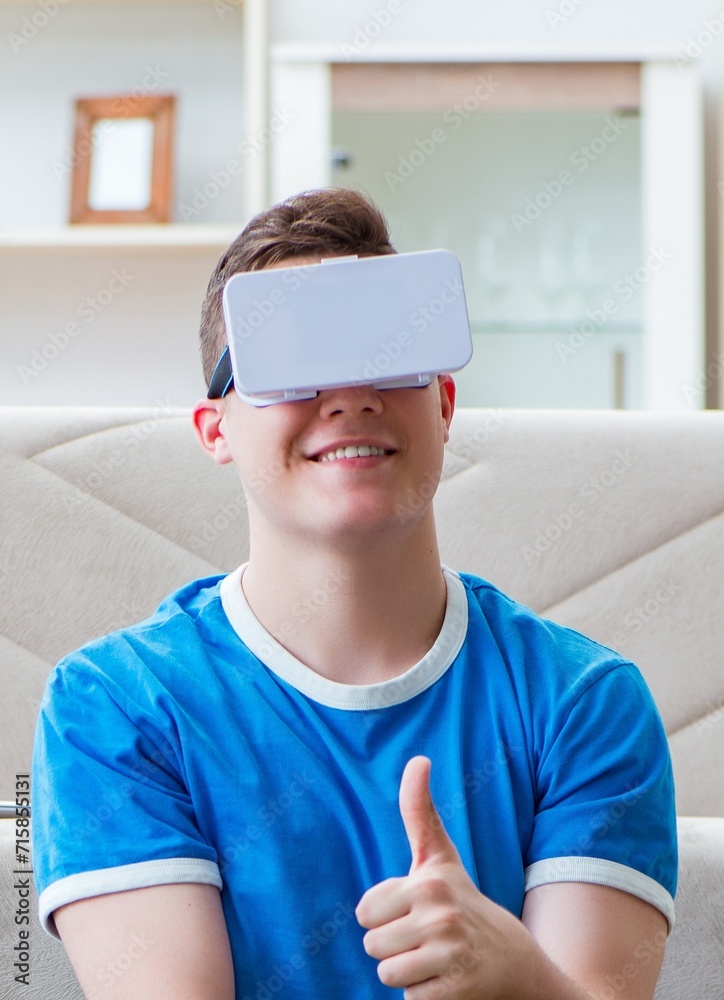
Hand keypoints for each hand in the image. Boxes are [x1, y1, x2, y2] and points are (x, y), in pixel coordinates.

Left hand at [355, 756, 530, 998]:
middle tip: (427, 939)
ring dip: (407, 974)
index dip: (384, 917)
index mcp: (429, 881)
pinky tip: (448, 980)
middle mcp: (441, 914)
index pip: (364, 912)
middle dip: (394, 947)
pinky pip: (409, 999)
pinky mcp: (456, 990)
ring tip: (435, 959)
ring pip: (387, 974)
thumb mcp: (439, 856)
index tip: (414, 911)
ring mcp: (450, 953)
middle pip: (372, 945)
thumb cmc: (462, 902)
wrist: (513, 960)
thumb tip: (418, 758)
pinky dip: (424, 996)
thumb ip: (419, 810)